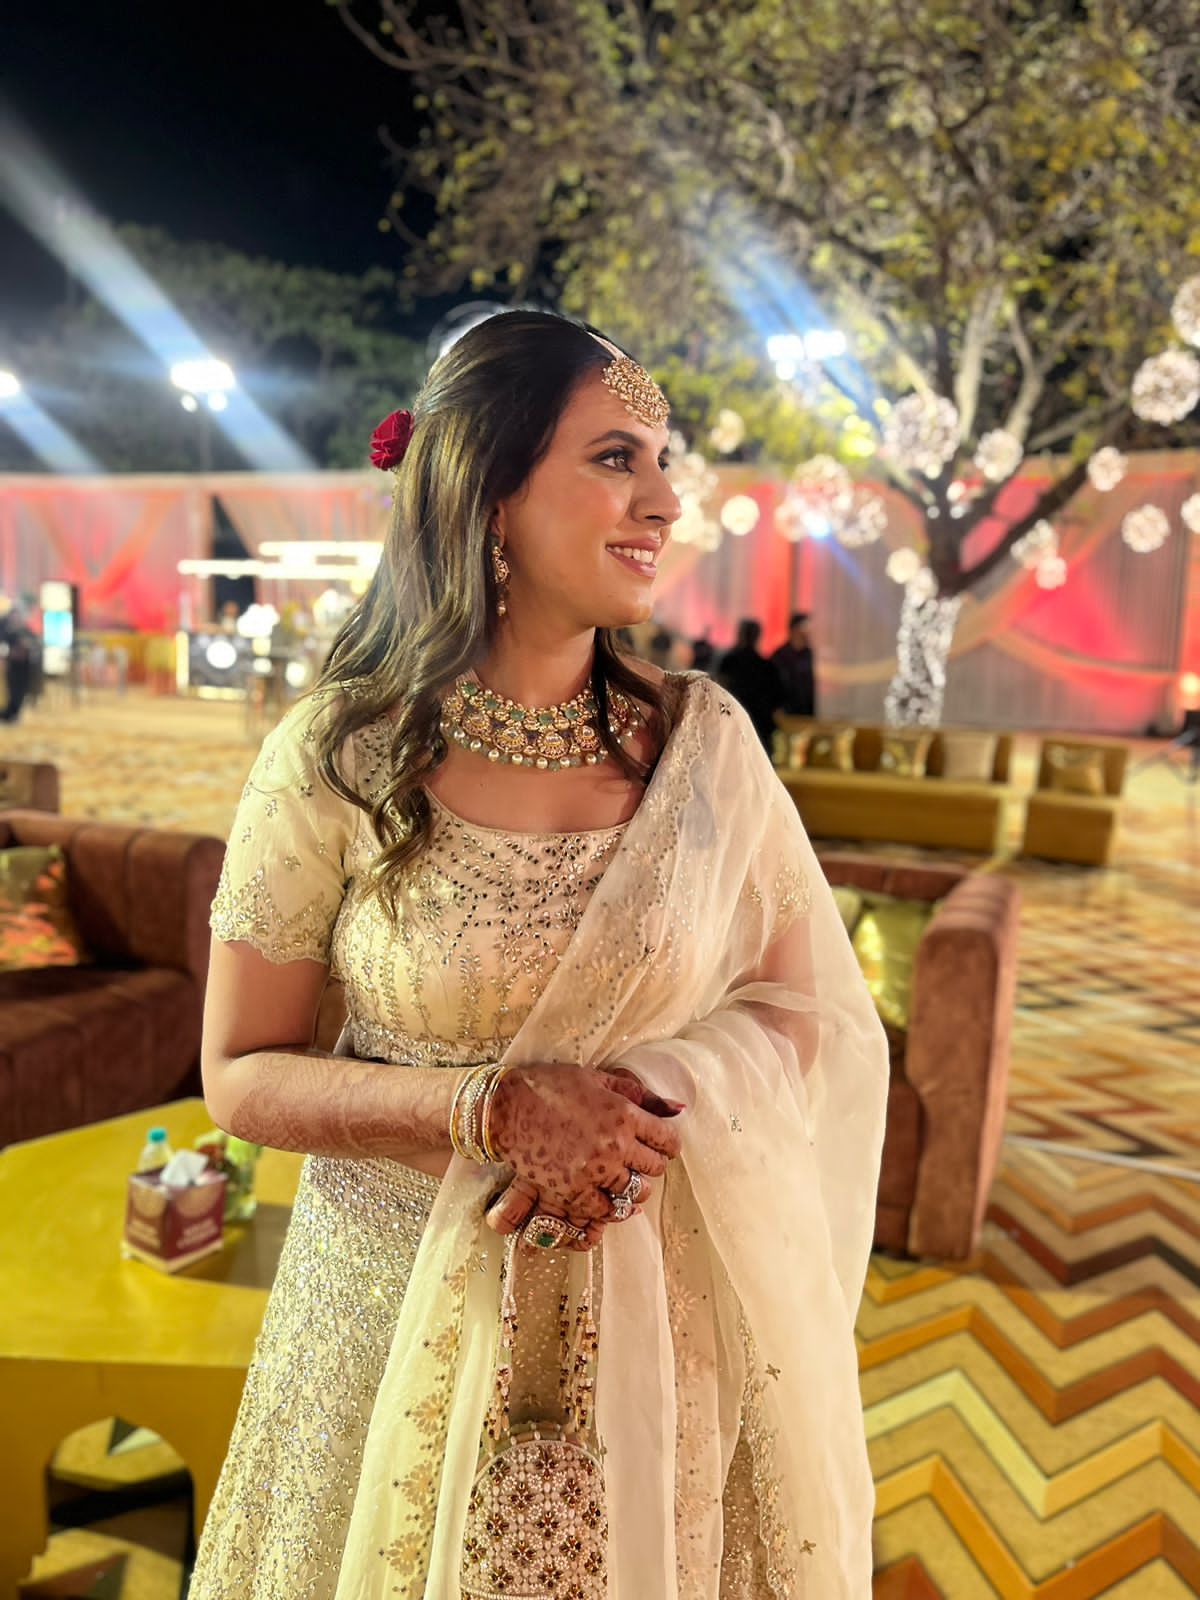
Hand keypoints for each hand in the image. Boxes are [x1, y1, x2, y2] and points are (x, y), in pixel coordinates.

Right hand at [484, 1065, 683, 1241]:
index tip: (660, 1143)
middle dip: (652, 1164)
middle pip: (654, 1168)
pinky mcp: (572, 1190)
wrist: (506, 1107)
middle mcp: (615, 1145)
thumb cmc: (553, 1087)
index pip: (667, 1139)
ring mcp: (594, 1171)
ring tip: (624, 1177)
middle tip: (641, 1159)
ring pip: (634, 1192)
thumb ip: (642, 1095)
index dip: (668, 1143)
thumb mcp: (600, 1080)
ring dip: (634, 1187)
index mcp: (624, 1114)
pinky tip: (606, 1194)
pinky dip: (611, 1205)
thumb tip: (679, 1109)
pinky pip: (605, 1209)